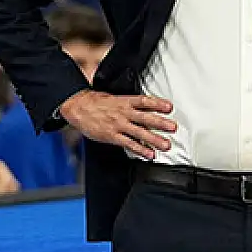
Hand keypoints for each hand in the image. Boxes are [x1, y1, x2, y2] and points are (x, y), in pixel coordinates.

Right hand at [58, 90, 176, 159]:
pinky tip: (149, 154)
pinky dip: (140, 150)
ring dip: (154, 139)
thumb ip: (129, 103)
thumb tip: (145, 107)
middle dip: (161, 123)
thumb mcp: (114, 97)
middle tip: (173, 128)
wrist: (78, 108)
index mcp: (124, 101)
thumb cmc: (96, 102)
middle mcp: (123, 113)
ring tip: (166, 145)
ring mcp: (118, 125)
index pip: (144, 101)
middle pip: (145, 118)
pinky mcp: (112, 136)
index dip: (158, 104)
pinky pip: (128, 144)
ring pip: (139, 132)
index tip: (169, 107)